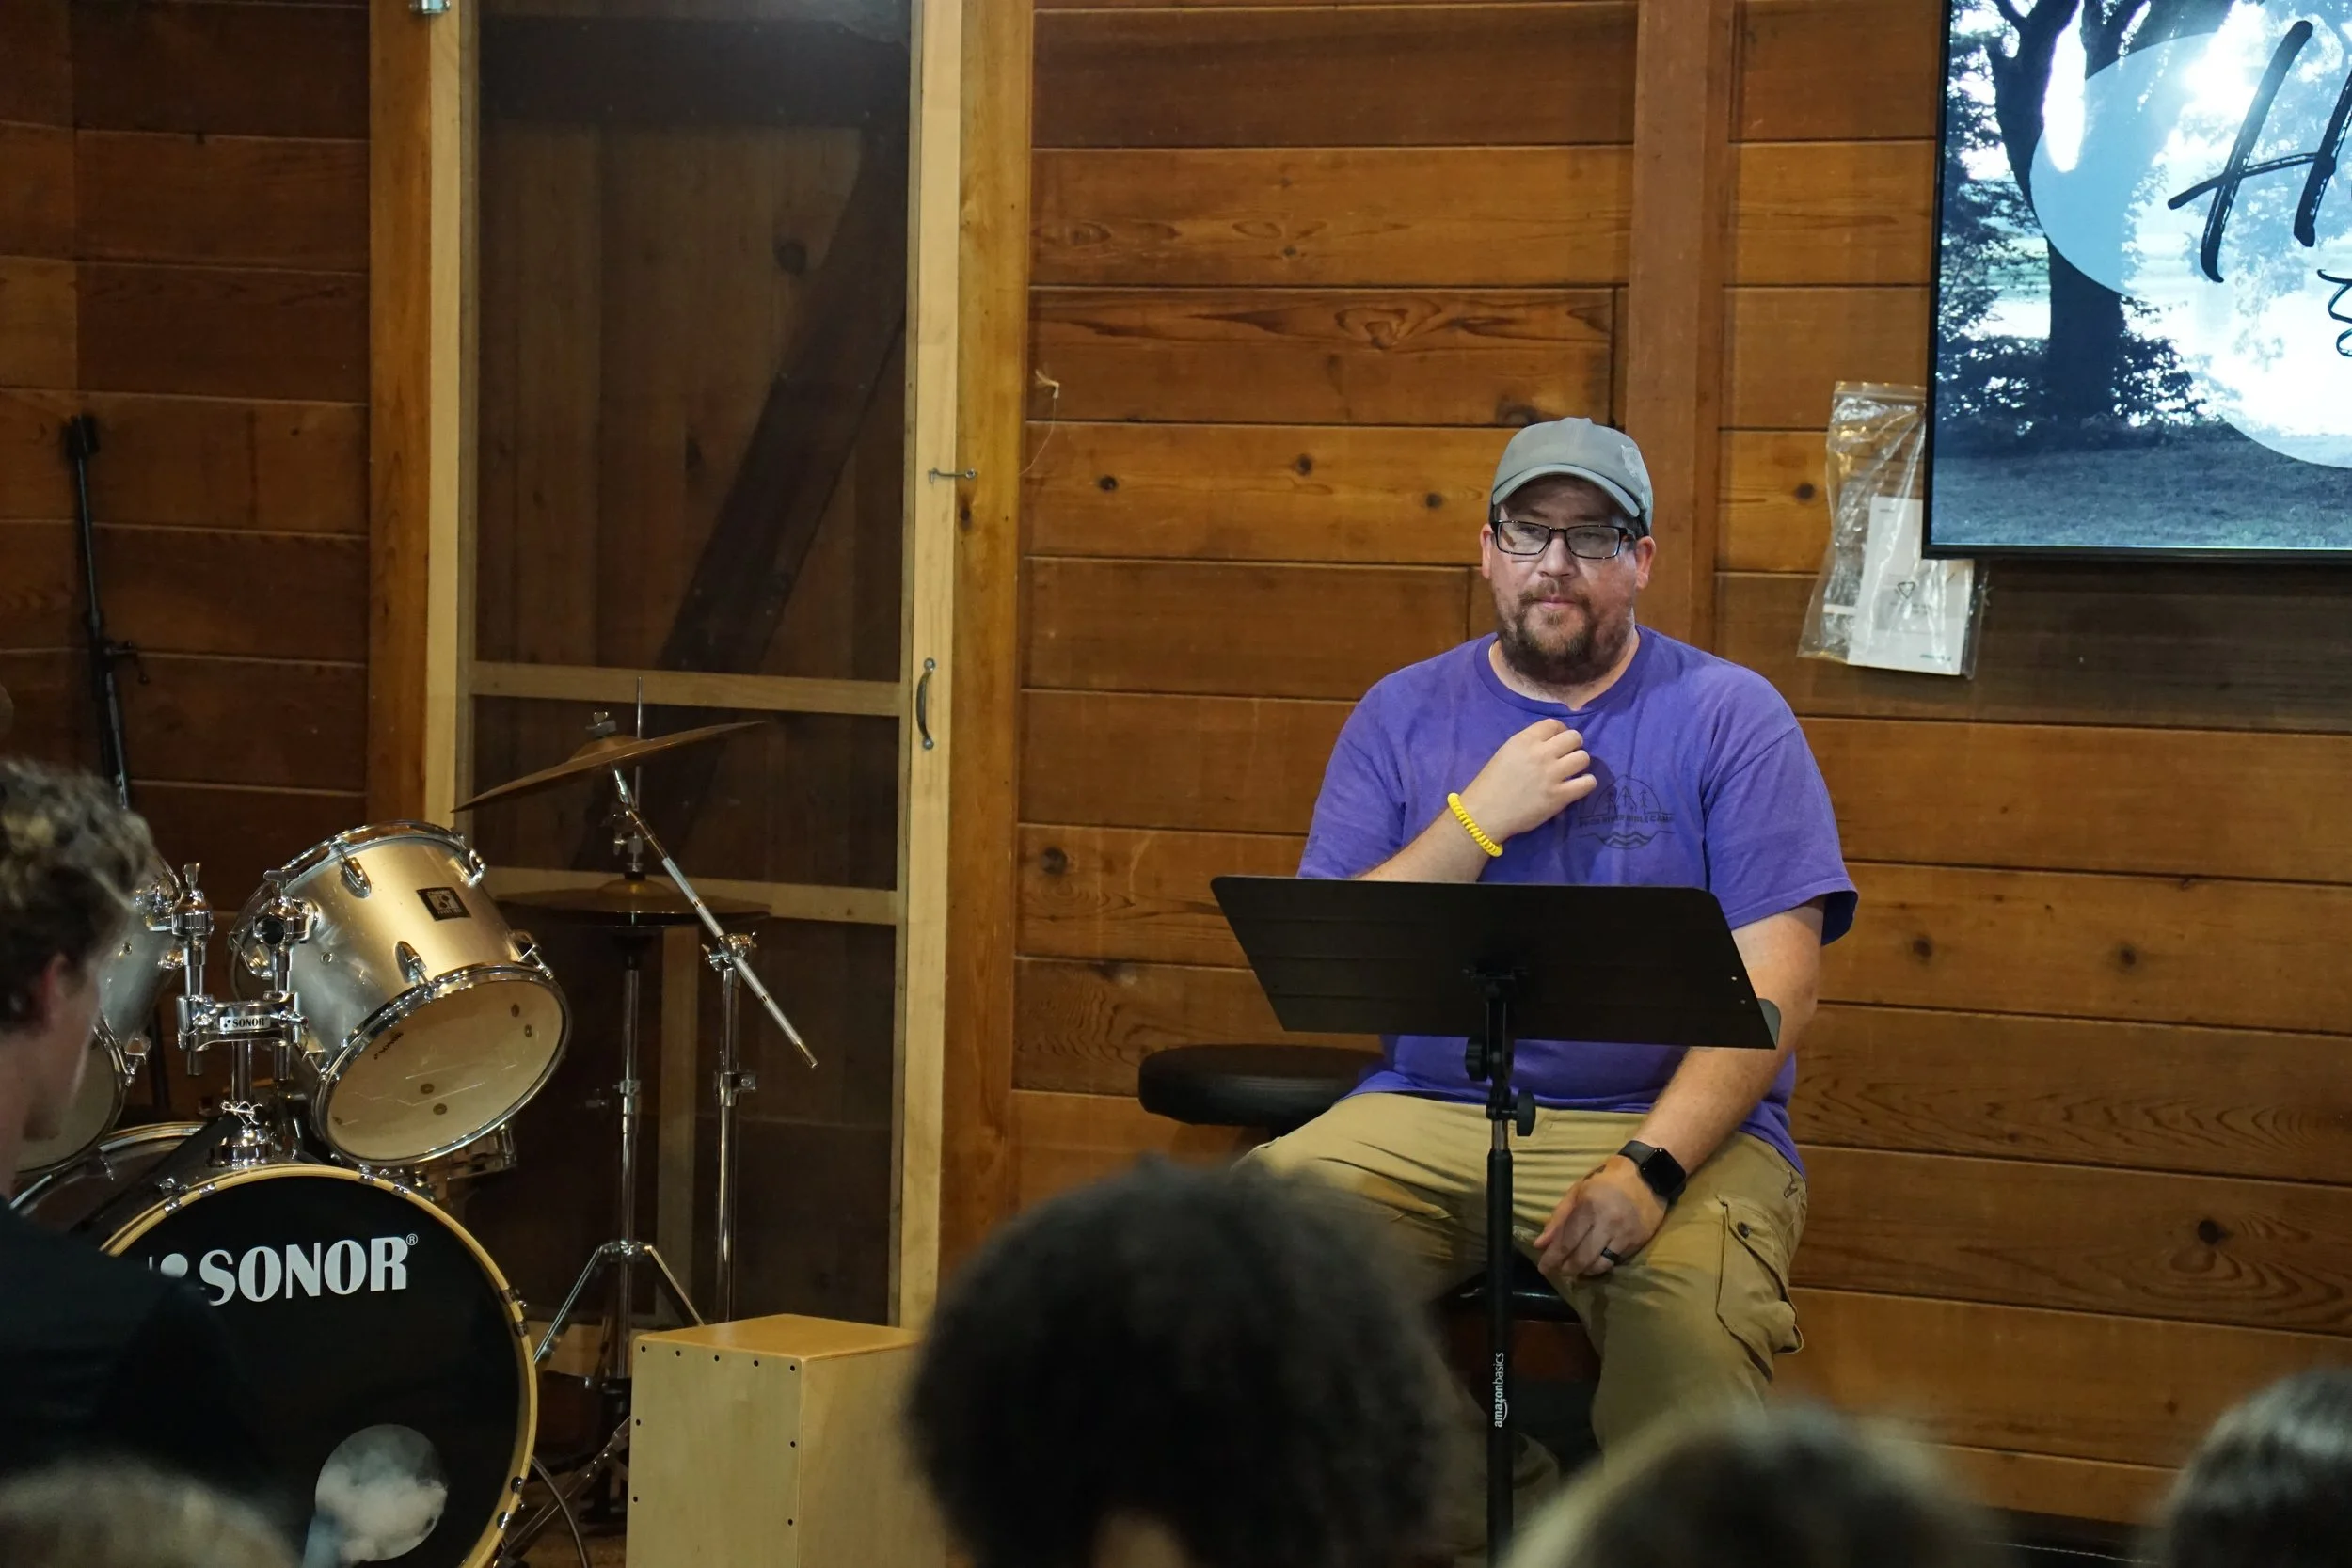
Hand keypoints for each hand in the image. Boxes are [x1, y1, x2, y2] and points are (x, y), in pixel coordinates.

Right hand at [1458, 719, 1598, 842]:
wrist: (1485, 813)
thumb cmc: (1490, 783)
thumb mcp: (1506, 753)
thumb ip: (1528, 744)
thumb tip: (1551, 744)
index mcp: (1525, 740)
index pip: (1554, 724)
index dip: (1560, 732)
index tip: (1558, 743)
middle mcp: (1541, 753)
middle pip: (1574, 738)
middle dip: (1573, 746)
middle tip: (1567, 757)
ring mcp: (1552, 774)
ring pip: (1583, 758)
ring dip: (1580, 764)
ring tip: (1572, 772)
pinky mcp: (1560, 796)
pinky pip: (1588, 782)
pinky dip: (1586, 783)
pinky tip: (1578, 786)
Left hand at [1535, 1157, 1666, 1278]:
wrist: (1647, 1177)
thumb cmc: (1606, 1182)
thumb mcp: (1578, 1191)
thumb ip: (1558, 1218)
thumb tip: (1540, 1244)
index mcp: (1589, 1207)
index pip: (1566, 1241)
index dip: (1553, 1258)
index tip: (1543, 1268)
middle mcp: (1607, 1224)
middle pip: (1582, 1258)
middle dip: (1566, 1269)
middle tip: (1558, 1270)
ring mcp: (1624, 1236)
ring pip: (1599, 1265)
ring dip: (1584, 1271)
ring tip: (1575, 1268)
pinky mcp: (1637, 1243)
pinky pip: (1615, 1262)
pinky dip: (1601, 1265)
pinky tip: (1593, 1262)